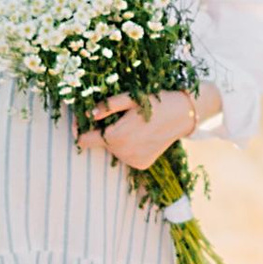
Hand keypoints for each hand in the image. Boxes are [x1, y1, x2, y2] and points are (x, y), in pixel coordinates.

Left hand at [80, 91, 197, 173]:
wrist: (182, 115)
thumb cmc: (154, 102)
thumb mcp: (130, 98)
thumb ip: (107, 106)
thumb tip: (89, 115)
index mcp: (115, 136)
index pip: (83, 141)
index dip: (81, 130)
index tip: (83, 120)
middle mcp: (122, 153)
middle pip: (100, 143)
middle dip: (104, 131)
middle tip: (120, 118)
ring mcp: (132, 161)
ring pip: (114, 150)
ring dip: (118, 140)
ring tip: (134, 126)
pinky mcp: (141, 164)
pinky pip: (127, 156)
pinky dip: (130, 147)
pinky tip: (142, 136)